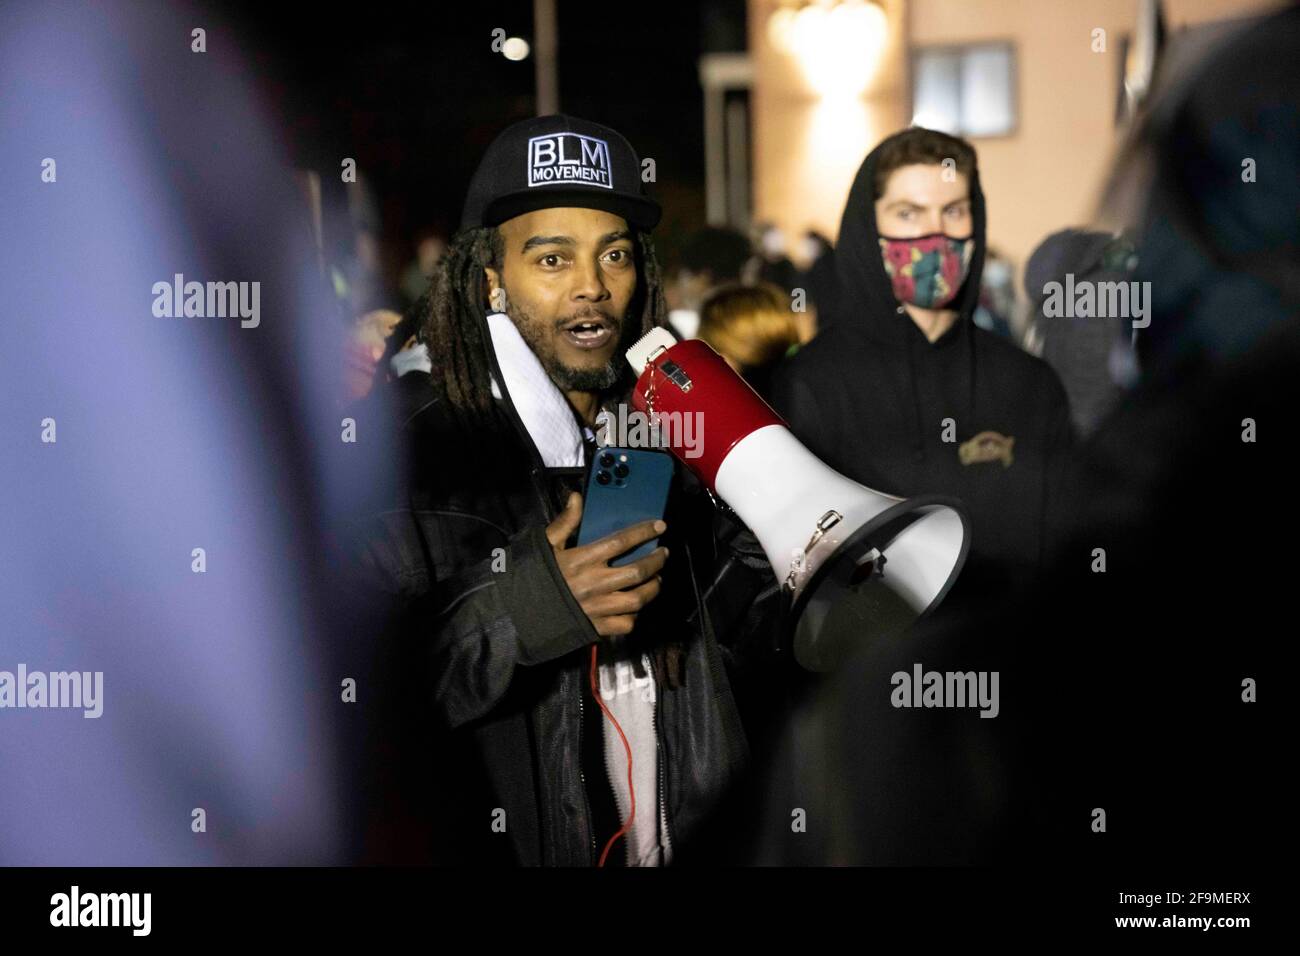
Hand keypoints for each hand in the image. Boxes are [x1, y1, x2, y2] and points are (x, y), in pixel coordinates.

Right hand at [545, 492, 667, 637]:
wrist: (519, 614)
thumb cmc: (535, 576)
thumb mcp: (546, 545)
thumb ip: (565, 522)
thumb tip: (577, 498)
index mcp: (582, 560)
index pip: (621, 542)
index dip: (643, 532)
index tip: (659, 526)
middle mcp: (595, 584)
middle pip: (637, 571)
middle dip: (656, 561)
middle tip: (663, 554)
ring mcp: (598, 608)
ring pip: (638, 599)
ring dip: (653, 588)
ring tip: (657, 579)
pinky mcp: (597, 627)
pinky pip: (626, 623)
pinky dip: (635, 615)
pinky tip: (635, 605)